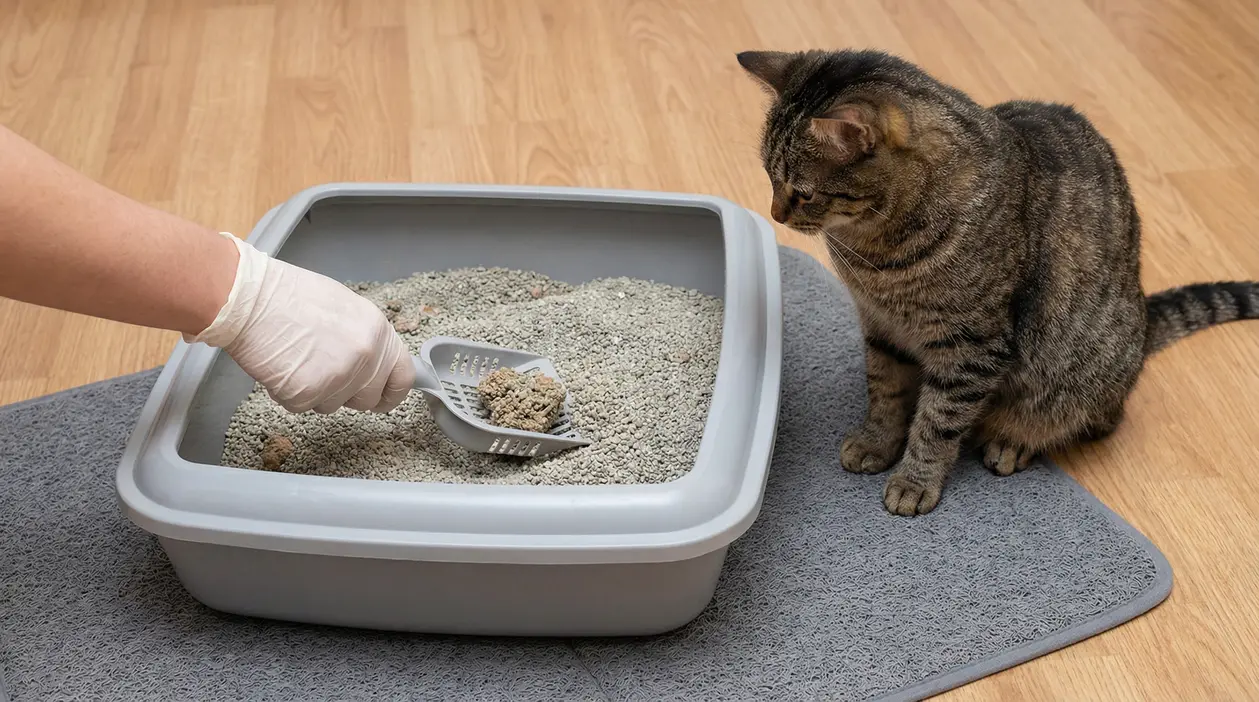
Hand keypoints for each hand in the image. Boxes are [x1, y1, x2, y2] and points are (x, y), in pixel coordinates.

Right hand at [185, 233, 414, 413]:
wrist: (249, 298)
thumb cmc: (289, 296)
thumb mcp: (345, 308)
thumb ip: (365, 338)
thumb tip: (374, 361)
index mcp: (378, 332)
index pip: (402, 377)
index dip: (392, 392)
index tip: (383, 399)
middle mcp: (365, 357)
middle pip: (366, 398)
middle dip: (346, 392)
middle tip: (321, 370)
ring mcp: (338, 378)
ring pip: (333, 405)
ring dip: (316, 391)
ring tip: (297, 358)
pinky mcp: (307, 394)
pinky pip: (303, 406)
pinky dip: (289, 393)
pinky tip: (281, 366)